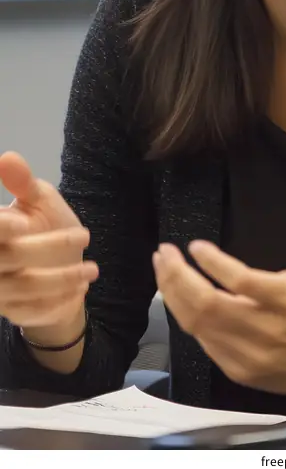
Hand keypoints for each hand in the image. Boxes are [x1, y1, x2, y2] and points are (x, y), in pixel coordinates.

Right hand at [0, 151, 97, 328]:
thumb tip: (7, 158)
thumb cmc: (46, 224)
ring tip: (93, 269)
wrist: (59, 264)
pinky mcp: (11, 311)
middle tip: (86, 236)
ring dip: (62, 278)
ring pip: (23, 286)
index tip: (23, 223)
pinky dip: (58, 302)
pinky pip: (31, 310)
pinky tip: (79, 291)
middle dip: (48, 247)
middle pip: (8, 257)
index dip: (1, 227)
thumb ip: (24, 183)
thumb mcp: (39, 199)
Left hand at [154, 187, 285, 401]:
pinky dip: (187, 318)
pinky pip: (204, 343)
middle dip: (178, 277)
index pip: (241, 281)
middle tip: (163, 253)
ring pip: (198, 326)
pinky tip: (180, 298)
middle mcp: (265, 330)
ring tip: (163, 270)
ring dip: (175, 296)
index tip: (194, 246)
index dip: (213, 263)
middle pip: (208, 306)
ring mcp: (250, 355)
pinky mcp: (240, 370)